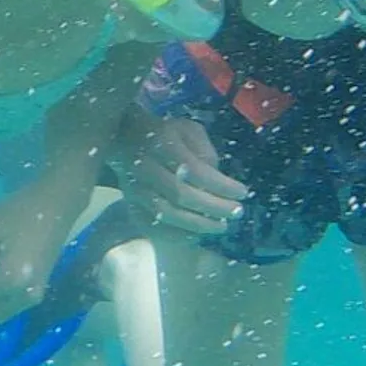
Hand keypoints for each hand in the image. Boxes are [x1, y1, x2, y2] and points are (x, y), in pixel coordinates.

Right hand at [113, 112, 251, 236]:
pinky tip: (195, 235)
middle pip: (181, 194)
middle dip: (213, 207)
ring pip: (166, 213)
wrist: (122, 139)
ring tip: (221, 227)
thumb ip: (204, 150)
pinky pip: (153, 225)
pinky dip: (176, 233)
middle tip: (237, 212)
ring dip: (197, 224)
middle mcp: (146, 167)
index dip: (221, 185)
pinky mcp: (130, 203)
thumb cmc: (164, 133)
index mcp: (162, 143)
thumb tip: (217, 178)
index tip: (243, 193)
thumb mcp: (187, 130)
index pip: (195, 170)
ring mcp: (135, 188)